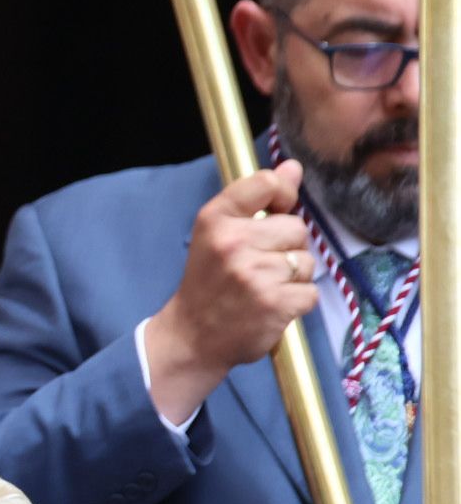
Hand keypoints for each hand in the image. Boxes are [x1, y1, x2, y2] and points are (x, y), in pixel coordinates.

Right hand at [143, 160, 317, 422]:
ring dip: (293, 277)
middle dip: (287, 247)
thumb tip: (293, 168)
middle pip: (296, 227)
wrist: (192, 335)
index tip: (273, 214)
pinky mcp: (275, 303)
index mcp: (215, 219)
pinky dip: (297, 302)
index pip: (266, 183)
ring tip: (264, 287)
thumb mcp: (218, 233)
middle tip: (259, 266)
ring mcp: (254, 274)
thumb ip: (256, 199)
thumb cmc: (208, 281)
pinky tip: (273, 306)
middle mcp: (233, 242)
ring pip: (306, 261)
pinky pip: (310, 292)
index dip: (282, 197)